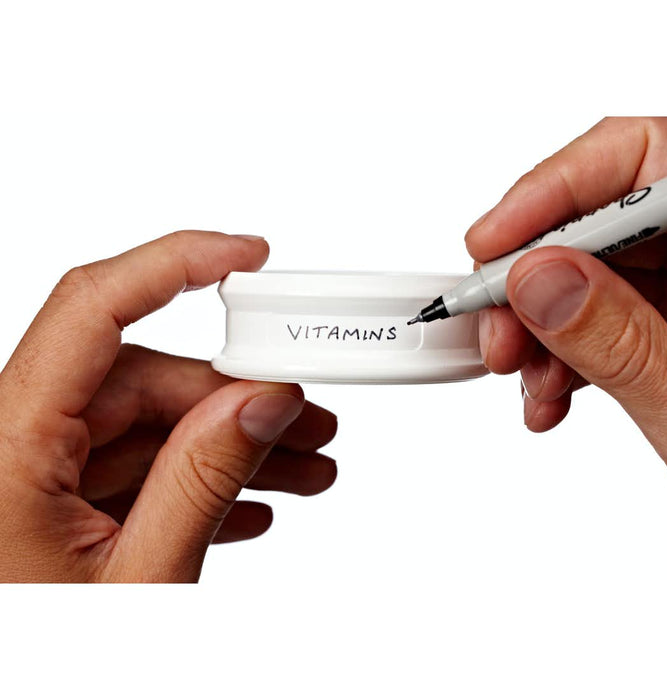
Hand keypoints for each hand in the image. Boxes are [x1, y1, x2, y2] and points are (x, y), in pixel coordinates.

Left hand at [0, 231, 337, 581]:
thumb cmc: (39, 672)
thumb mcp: (138, 584)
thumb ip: (204, 480)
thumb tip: (263, 398)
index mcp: (7, 446)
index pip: (93, 308)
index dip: (175, 263)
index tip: (245, 256)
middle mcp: (13, 443)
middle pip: (144, 378)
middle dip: (236, 395)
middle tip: (308, 416)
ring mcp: (37, 473)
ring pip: (150, 425)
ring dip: (230, 442)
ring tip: (304, 469)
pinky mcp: (58, 504)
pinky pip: (138, 467)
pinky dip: (199, 478)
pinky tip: (251, 504)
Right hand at [465, 117, 666, 527]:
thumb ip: (623, 346)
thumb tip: (539, 278)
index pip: (646, 160)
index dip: (556, 189)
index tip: (492, 244)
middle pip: (603, 219)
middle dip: (530, 272)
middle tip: (497, 327)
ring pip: (586, 272)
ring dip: (535, 322)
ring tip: (524, 373)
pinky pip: (594, 318)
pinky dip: (555, 353)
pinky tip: (549, 392)